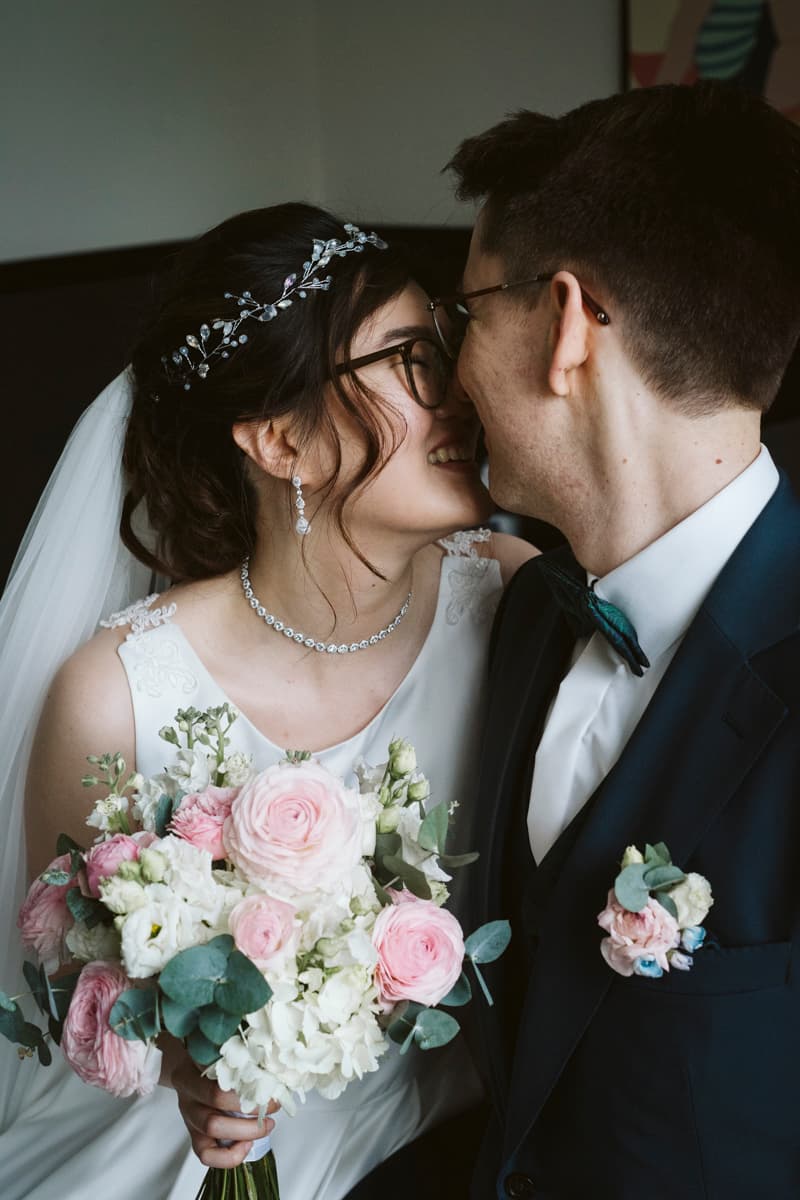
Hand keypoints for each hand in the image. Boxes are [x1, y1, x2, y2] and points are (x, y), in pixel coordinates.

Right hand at [168, 1050, 279, 1167]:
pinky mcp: (193, 1136)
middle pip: (217, 1098)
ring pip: (212, 1127)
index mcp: (195, 1067)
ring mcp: (190, 1116)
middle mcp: (190, 1092)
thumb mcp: (218, 1055)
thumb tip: (274, 1067)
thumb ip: (238, 1058)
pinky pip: (206, 1155)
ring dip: (246, 1130)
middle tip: (273, 1105)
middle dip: (251, 1105)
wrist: (186, 1075)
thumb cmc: (208, 1066)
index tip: (268, 1079)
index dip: (245, 1076)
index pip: (217, 1067)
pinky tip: (247, 1145)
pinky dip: (229, 1155)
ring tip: (267, 1125)